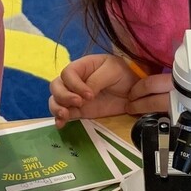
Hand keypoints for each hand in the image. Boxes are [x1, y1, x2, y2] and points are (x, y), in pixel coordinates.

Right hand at [50, 54, 165, 124]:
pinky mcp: (79, 111)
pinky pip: (64, 114)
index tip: (89, 94)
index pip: (67, 73)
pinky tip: (61, 124)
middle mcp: (74, 81)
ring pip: (56, 100)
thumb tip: (84, 95)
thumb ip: (97, 80)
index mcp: (81, 67)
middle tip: (79, 102)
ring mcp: (74, 97)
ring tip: (65, 115)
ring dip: (57, 107)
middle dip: (63, 95)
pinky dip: (59, 119)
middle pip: (56, 86)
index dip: (74, 84)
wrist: (134, 92)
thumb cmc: (123, 74)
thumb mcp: (112, 70)